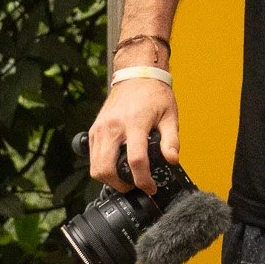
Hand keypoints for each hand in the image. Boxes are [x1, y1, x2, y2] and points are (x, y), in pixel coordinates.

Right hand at [87, 77, 179, 195]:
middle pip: (106, 168)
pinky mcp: (94, 130)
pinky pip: (92, 157)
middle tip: (135, 186)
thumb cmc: (154, 94)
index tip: (150, 188)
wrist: (136, 75)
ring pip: (95, 167)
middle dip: (120, 185)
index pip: (136, 160)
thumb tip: (172, 160)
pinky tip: (116, 165)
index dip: (143, 180)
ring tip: (126, 179)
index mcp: (134, 123)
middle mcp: (112, 127)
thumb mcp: (170, 116)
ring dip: (109, 179)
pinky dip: (102, 167)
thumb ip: (172, 140)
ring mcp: (100, 129)